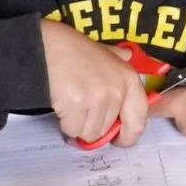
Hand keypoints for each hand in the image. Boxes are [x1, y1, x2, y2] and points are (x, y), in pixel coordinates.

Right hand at [40, 22, 149, 144]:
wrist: (46, 45)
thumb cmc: (74, 49)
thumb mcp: (105, 52)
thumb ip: (119, 59)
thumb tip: (129, 57)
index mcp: (129, 79)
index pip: (139, 120)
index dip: (128, 135)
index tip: (119, 140)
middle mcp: (117, 90)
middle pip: (108, 129)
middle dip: (94, 127)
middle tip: (82, 114)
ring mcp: (97, 98)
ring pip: (90, 132)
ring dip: (79, 125)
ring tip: (71, 106)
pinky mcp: (76, 105)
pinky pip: (73, 129)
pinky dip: (66, 123)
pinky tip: (62, 107)